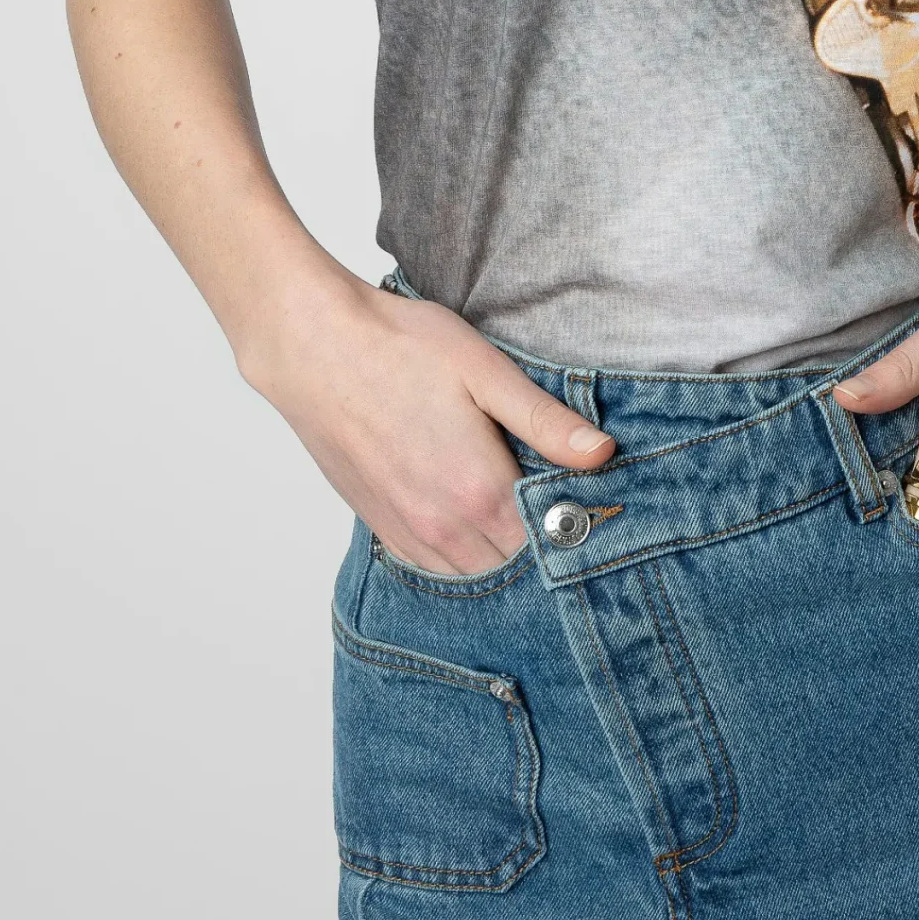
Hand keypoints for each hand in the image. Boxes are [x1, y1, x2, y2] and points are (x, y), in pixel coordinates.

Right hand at [241, 278, 615, 573]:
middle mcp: (443, 525)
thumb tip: (604, 454)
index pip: (550, 540)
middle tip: (560, 500)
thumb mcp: (486, 371)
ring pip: (473, 573)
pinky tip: (470, 519)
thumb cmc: (401, 346)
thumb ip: (546, 422)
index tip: (596, 501)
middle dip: (542, 542)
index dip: (577, 523)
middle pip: (515, 565)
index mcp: (480, 490)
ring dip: (500, 553)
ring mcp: (406, 530)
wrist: (314, 347)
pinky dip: (459, 555)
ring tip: (518, 509)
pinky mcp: (379, 523)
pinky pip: (432, 566)